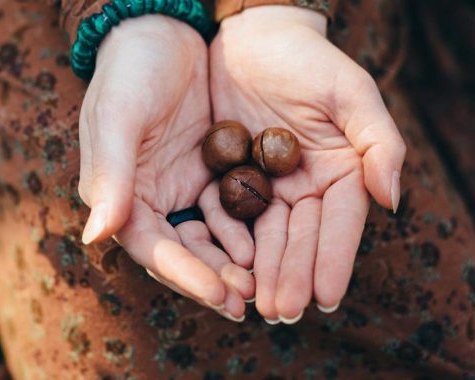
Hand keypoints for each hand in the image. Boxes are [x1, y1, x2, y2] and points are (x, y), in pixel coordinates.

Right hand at [78, 15, 253, 319]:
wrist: (160, 30)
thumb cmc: (130, 70)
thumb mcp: (119, 117)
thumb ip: (111, 176)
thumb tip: (95, 236)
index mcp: (119, 195)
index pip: (151, 247)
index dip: (184, 274)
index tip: (220, 294)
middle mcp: (146, 200)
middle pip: (181, 253)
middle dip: (213, 278)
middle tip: (250, 301)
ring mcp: (178, 188)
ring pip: (206, 239)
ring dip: (232, 262)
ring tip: (263, 282)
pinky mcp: (205, 173)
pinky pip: (227, 210)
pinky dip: (244, 230)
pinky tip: (269, 242)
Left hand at [209, 6, 405, 321]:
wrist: (252, 38)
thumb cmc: (308, 60)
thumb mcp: (349, 92)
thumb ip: (376, 141)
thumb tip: (392, 198)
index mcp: (341, 170)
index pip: (339, 223)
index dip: (333, 259)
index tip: (327, 298)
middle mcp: (306, 185)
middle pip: (300, 237)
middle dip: (292, 275)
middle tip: (282, 312)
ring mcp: (269, 185)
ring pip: (265, 235)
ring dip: (262, 271)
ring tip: (255, 303)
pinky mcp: (232, 178)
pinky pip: (229, 215)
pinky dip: (228, 242)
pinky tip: (224, 268)